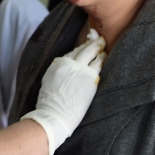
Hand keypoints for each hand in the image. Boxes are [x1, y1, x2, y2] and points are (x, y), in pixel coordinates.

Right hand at [21, 30, 106, 154]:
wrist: (55, 114)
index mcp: (59, 63)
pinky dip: (102, 60)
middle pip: (85, 49)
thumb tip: (66, 65)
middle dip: (93, 43)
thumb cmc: (49, 101)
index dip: (82, 47)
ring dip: (99, 50)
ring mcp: (81, 70)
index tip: (87, 45)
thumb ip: (58, 69)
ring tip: (104, 49)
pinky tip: (105, 58)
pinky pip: (99, 65)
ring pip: (93, 54)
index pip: (74, 51)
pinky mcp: (91, 79)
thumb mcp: (49, 79)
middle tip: (100, 40)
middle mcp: (70, 63)